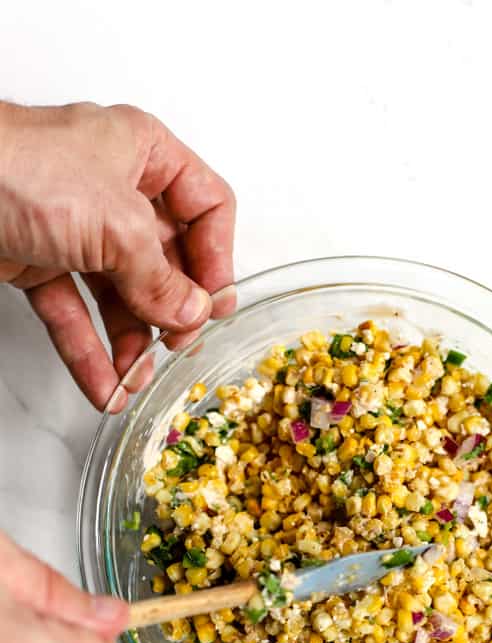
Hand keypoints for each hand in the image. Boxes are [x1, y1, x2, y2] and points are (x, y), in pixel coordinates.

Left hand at [0, 101, 235, 410]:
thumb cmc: (18, 167)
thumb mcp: (116, 223)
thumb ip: (161, 276)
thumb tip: (192, 311)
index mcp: (143, 154)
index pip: (207, 207)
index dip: (218, 258)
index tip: (215, 304)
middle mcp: (114, 189)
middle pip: (166, 260)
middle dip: (172, 311)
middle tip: (179, 345)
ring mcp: (76, 229)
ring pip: (120, 296)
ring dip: (131, 344)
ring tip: (136, 379)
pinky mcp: (38, 262)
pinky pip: (76, 314)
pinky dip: (90, 353)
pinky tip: (105, 386)